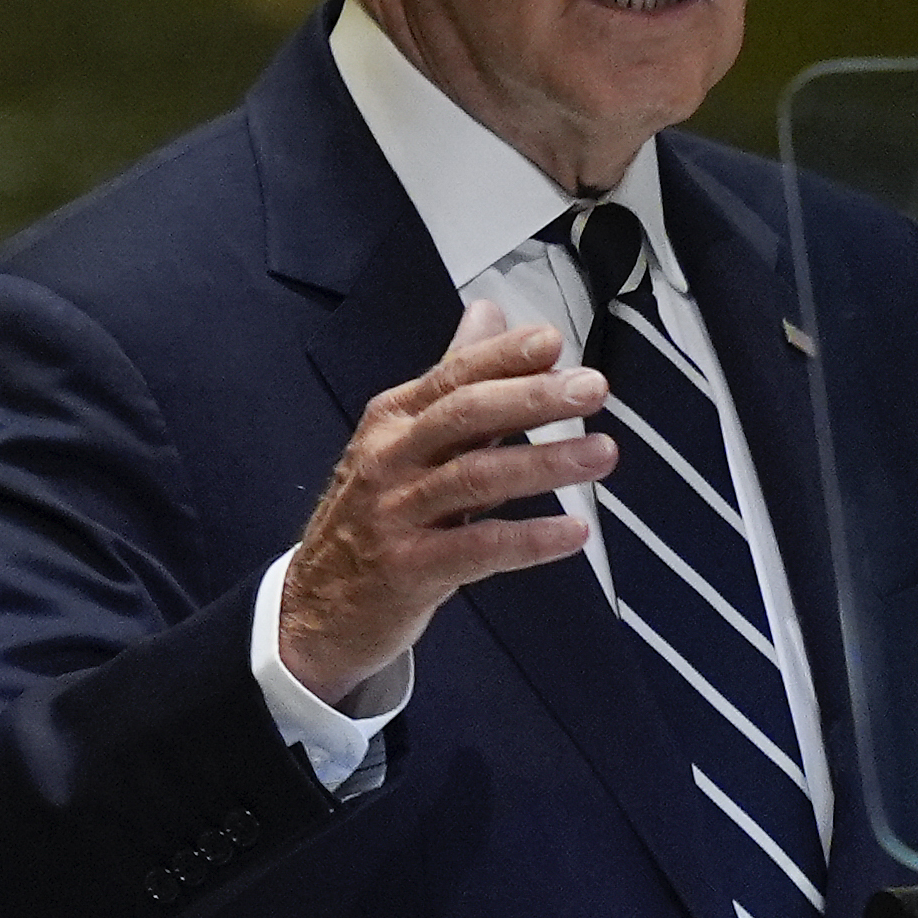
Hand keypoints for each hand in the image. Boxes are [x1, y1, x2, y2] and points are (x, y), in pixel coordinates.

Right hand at [279, 300, 615, 705]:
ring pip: (474, 478)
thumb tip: (490, 311)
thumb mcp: (404, 439)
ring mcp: (395, 514)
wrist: (315, 606)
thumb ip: (454, 377)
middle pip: (464, 415)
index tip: (555, 341)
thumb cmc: (375, 512)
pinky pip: (477, 549)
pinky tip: (575, 532)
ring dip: (544, 463)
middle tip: (593, 389)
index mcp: (394, 418)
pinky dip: (530, 539)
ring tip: (602, 453)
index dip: (504, 356)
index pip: (454, 375)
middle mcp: (390, 458)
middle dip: (532, 398)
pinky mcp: (408, 569)